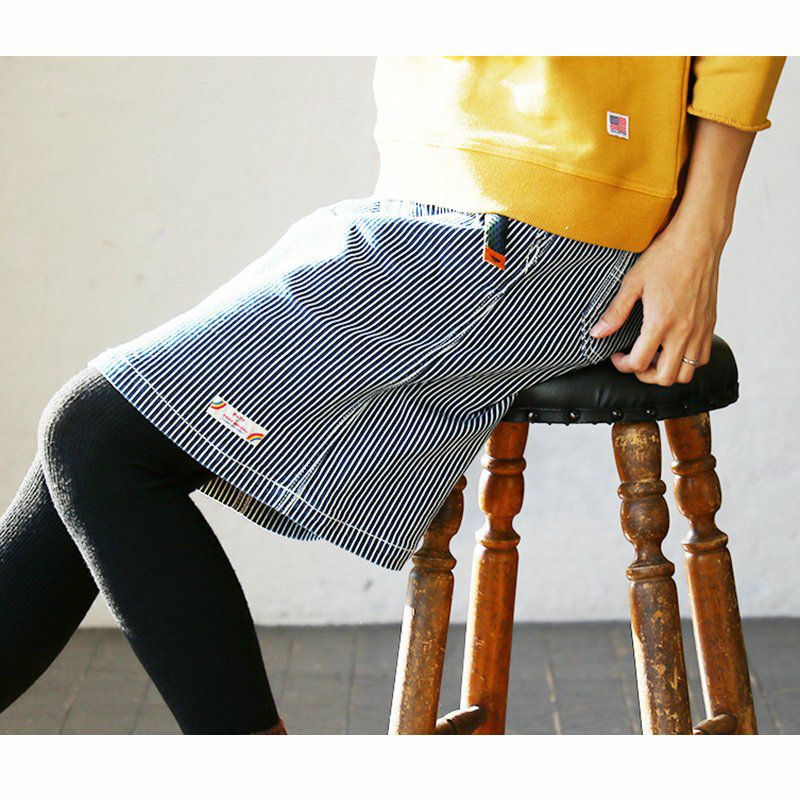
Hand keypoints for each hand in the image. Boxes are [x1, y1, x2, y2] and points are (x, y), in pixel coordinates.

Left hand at [588, 222, 723, 385]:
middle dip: (645, 376)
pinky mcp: (710, 324)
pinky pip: (702, 357)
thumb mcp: (632, 283)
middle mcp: (684, 331)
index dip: (623, 365)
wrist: (698, 240)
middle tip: (635, 361)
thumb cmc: (665, 257)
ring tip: (654, 355)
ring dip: (668, 371)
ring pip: (687, 373)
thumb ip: (615, 312)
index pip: (640, 364)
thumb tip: (596, 333)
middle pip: (666, 378)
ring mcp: (700, 329)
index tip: (617, 355)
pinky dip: (687, 361)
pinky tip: (673, 346)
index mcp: (662, 322)